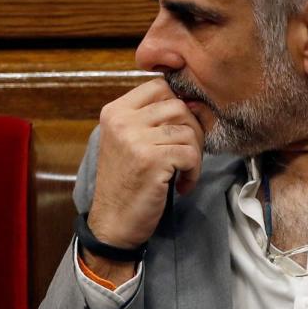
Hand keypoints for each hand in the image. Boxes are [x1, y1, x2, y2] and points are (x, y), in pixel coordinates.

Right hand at [88, 77, 203, 251]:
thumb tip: (193, 102)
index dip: (178, 104)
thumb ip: (149, 119)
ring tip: (184, 171)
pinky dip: (193, 172)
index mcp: (115, 112)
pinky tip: (182, 184)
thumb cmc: (125, 182)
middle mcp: (122, 121)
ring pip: (188, 130)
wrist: (113, 222)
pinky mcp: (151, 160)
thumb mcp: (127, 141)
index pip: (159, 86)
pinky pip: (190, 154)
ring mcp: (135, 139)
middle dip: (192, 130)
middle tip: (187, 154)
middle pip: (177, 106)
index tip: (181, 127)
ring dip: (195, 154)